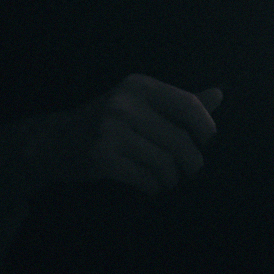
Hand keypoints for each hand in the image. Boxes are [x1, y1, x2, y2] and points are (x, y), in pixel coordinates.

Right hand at [35, 74, 222, 195]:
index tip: (208, 141)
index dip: (205, 125)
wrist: (54, 140)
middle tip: (192, 169)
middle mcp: (125, 105)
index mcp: (139, 86)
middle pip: (178, 138)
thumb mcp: (140, 103)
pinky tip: (152, 187)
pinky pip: (143, 176)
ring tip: (169, 180)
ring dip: (171, 177)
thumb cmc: (107, 121)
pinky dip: (153, 186)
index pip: (186, 104)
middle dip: (192, 160)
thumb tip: (219, 95)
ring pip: (163, 161)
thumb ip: (178, 102)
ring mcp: (110, 131)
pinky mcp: (100, 157)